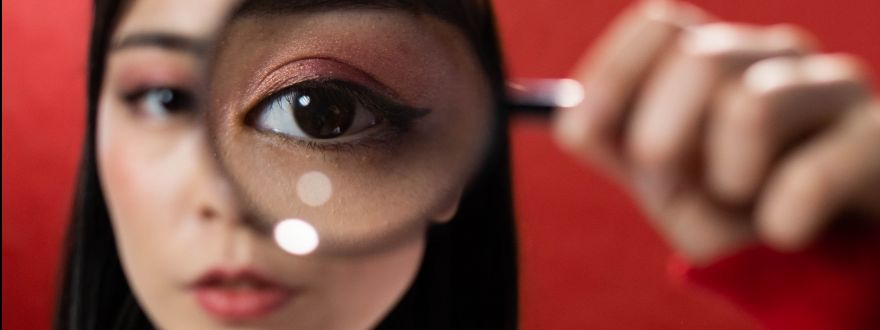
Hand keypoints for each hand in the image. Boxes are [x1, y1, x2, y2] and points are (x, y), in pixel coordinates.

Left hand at [553, 0, 879, 264]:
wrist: (811, 260)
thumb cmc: (728, 206)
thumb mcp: (661, 177)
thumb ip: (613, 142)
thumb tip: (569, 117)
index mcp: (715, 55)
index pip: (658, 25)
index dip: (613, 76)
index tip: (583, 132)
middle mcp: (773, 54)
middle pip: (699, 56)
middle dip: (661, 135)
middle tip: (668, 178)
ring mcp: (832, 86)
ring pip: (752, 106)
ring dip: (726, 177)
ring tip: (743, 199)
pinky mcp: (879, 137)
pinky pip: (810, 176)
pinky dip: (779, 220)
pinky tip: (784, 229)